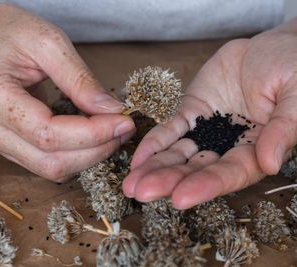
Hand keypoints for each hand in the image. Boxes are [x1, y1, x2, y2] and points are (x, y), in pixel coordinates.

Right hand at [0, 3, 134, 180]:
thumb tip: (111, 110)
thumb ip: (79, 79)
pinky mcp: (7, 143)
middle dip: (96, 149)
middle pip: (51, 161)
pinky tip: (92, 138)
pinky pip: (45, 162)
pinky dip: (75, 156)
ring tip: (112, 133)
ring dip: (88, 156)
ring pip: (50, 168)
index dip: (93, 134)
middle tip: (123, 129)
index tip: (124, 121)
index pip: (49, 134)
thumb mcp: (46, 42)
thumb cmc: (5, 30)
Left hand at [123, 19, 296, 208]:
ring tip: (131, 183)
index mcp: (257, 149)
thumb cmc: (293, 68)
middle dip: (168, 181)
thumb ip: (283, 129)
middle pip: (197, 169)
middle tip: (140, 192)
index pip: (230, 174)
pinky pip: (171, 129)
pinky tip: (138, 157)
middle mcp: (228, 146)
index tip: (179, 198)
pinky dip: (155, 142)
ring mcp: (207, 129)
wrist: (272, 47)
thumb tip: (269, 163)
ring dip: (155, 167)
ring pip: (179, 153)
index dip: (205, 186)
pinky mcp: (192, 111)